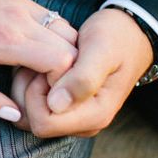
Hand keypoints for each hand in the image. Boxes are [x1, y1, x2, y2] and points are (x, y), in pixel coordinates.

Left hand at [0, 0, 78, 121]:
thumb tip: (14, 116)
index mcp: (3, 39)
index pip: (62, 62)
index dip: (61, 85)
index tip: (43, 99)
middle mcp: (21, 19)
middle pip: (73, 49)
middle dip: (67, 75)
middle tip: (44, 91)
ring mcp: (25, 6)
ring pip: (70, 33)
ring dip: (65, 56)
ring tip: (40, 74)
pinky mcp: (23, 0)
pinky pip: (55, 22)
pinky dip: (57, 41)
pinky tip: (34, 55)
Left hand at [10, 8, 152, 137]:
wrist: (129, 34)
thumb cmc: (116, 37)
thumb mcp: (101, 50)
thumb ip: (82, 78)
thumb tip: (56, 105)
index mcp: (94, 116)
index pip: (43, 122)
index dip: (36, 94)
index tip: (48, 67)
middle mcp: (84, 124)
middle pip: (31, 120)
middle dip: (29, 89)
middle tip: (44, 60)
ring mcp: (74, 118)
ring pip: (28, 113)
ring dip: (27, 84)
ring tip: (44, 59)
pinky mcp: (66, 109)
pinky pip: (33, 104)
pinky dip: (30, 83)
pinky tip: (43, 64)